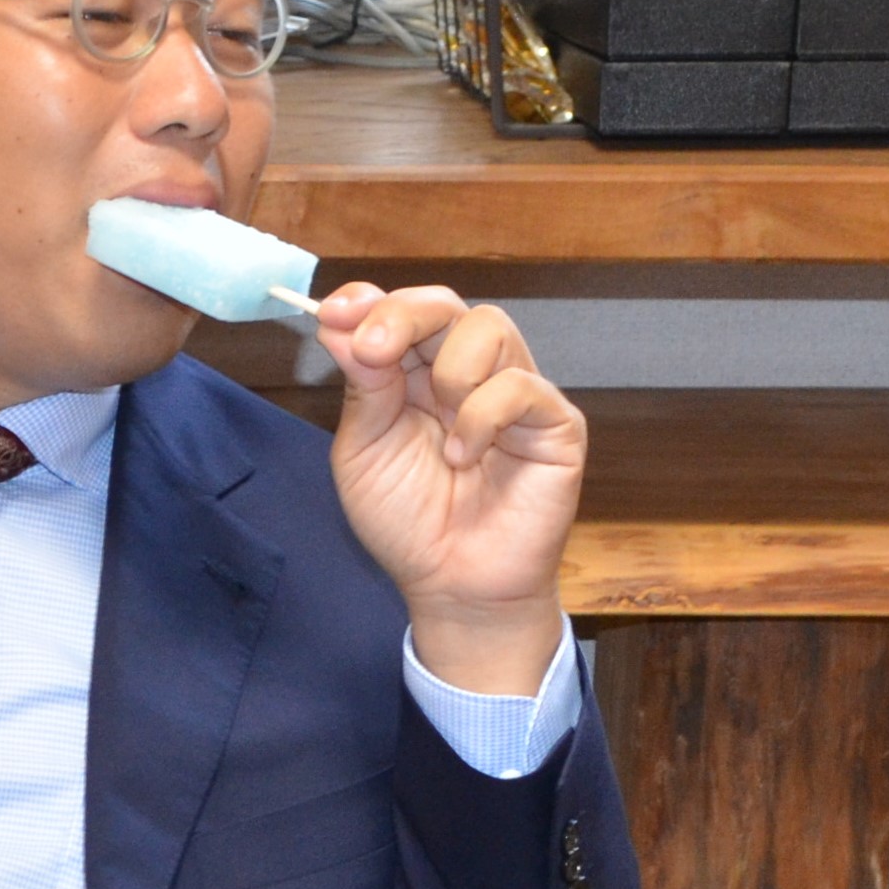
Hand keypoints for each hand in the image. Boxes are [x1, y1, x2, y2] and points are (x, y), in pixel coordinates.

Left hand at [318, 284, 586, 695]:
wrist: (453, 587)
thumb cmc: (408, 525)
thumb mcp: (364, 452)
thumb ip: (362, 388)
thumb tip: (338, 323)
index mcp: (416, 375)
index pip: (402, 312)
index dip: (370, 302)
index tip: (334, 312)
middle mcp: (468, 373)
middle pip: (443, 304)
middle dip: (402, 317)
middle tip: (373, 350)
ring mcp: (514, 393)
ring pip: (489, 326)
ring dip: (450, 371)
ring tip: (439, 435)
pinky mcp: (555, 422)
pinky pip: (521, 385)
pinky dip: (482, 417)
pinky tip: (464, 458)